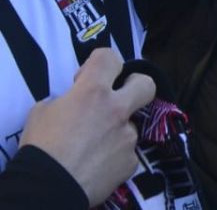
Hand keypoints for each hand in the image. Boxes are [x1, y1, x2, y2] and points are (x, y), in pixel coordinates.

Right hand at [19, 47, 154, 206]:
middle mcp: (117, 109)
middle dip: (134, 86)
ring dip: (116, 131)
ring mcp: (128, 136)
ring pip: (130, 125)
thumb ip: (64, 100)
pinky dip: (114, 157)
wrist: (47, 188)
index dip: (100, 64)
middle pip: (146, 84)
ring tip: (93, 148)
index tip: (86, 78)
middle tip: (117, 98)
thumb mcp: (41, 113)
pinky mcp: (131, 161)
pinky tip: (97, 166)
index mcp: (93, 92)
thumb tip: (72, 103)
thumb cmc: (40, 148)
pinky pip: (126, 153)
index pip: (110, 57)